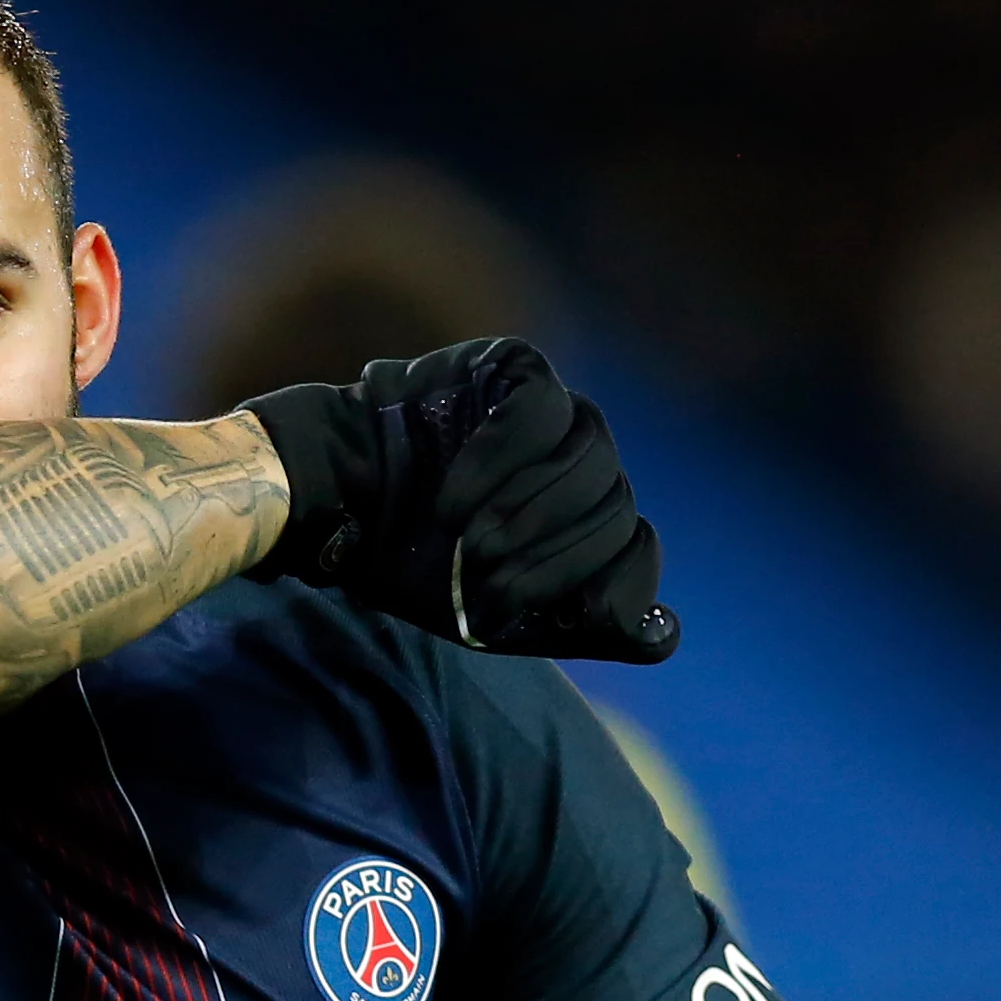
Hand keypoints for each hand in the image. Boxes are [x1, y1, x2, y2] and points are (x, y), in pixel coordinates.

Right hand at [237, 339, 678, 664]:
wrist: (339, 503)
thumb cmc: (416, 560)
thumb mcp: (499, 615)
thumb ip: (582, 625)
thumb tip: (661, 633)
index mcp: (593, 519)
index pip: (636, 554)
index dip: (581, 586)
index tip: (513, 606)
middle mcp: (590, 460)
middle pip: (615, 511)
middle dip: (545, 558)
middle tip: (474, 579)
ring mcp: (561, 411)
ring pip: (593, 462)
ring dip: (522, 515)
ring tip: (460, 540)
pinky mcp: (520, 367)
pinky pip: (541, 413)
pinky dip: (496, 463)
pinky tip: (451, 499)